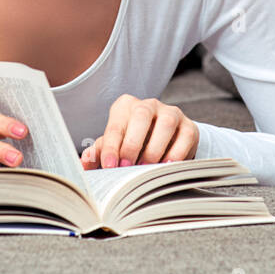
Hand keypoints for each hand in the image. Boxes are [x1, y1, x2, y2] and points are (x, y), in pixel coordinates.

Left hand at [80, 94, 198, 169]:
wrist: (163, 143)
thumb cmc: (132, 144)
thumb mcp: (114, 146)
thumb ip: (99, 153)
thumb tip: (84, 161)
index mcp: (125, 106)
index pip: (116, 125)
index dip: (112, 147)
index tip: (109, 165)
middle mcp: (149, 105)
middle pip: (141, 115)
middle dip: (133, 143)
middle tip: (127, 166)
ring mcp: (171, 113)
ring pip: (166, 123)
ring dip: (155, 148)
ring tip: (147, 168)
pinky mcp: (189, 126)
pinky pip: (186, 136)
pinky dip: (177, 152)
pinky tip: (167, 166)